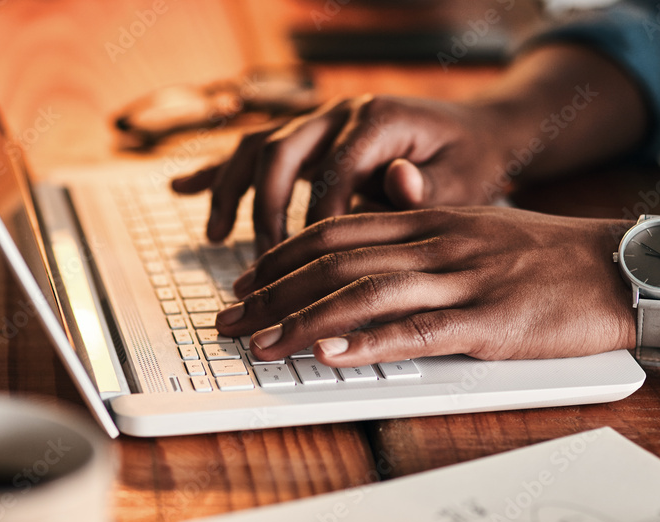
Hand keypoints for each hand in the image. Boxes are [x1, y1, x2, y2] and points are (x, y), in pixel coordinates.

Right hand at [171, 95, 508, 253]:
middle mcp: (338, 112)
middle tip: (262, 262)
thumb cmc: (469, 160)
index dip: (315, 223)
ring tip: (215, 238)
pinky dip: (217, 172)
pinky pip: (252, 149)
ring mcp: (318, 121)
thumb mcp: (464, 178)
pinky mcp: (308, 136)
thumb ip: (429, 189)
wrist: (477, 131)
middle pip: (279, 152)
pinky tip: (182, 190)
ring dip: (230, 191)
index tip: (307, 271)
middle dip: (264, 211)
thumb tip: (398, 182)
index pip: (331, 172)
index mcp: (376, 118)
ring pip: (256, 147)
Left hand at [213, 207, 635, 365]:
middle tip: (228, 319)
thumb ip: (421, 242)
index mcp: (428, 222)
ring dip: (302, 321)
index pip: (335, 233)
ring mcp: (460, 282)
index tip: (246, 280)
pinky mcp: (487, 323)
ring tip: (258, 343)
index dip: (282, 257)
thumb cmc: (546, 258)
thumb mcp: (475, 231)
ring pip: (363, 296)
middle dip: (271, 292)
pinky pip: (416, 332)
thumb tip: (365, 262)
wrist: (621, 269)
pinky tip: (327, 355)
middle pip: (334, 263)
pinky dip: (365, 343)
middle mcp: (435, 245)